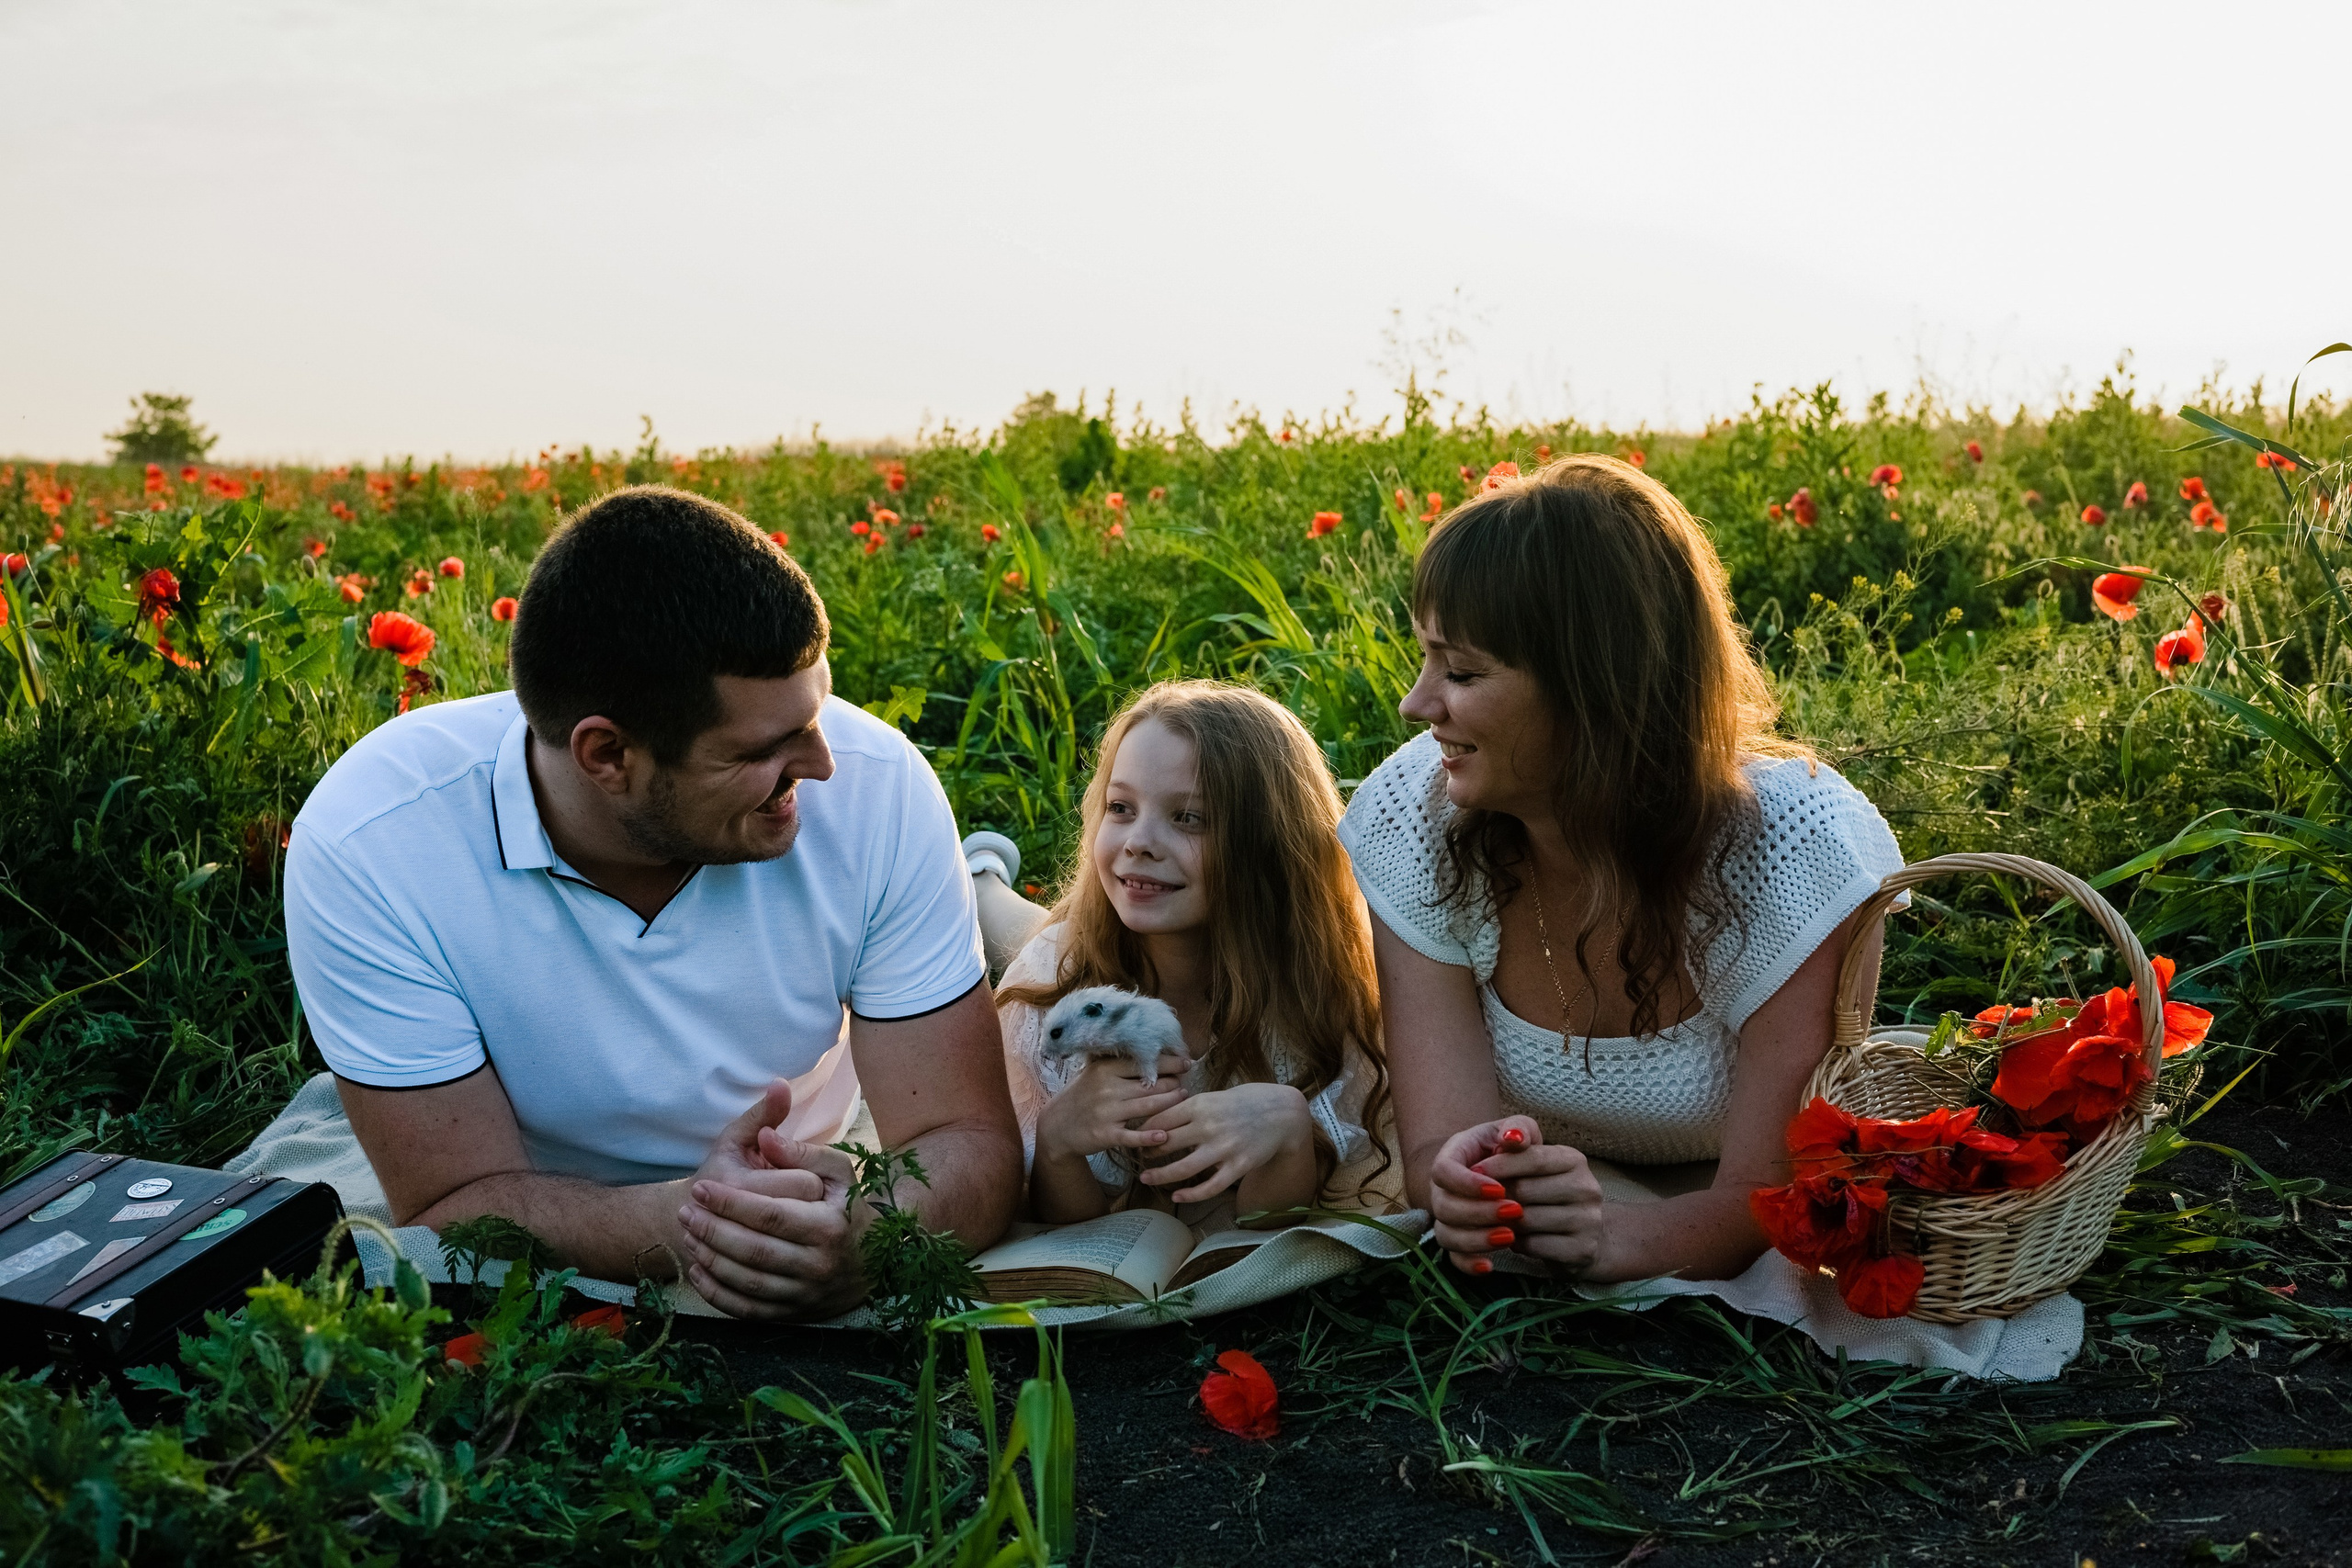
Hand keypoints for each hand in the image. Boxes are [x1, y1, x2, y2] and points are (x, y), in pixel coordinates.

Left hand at [676, 1080, 861, 1318]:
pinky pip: (747, 1309)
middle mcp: (818, 1265)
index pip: (770, 1215)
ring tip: (687, 1235)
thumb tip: (766, 1136)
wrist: (871, 1263)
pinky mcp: (792, 1314)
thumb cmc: (846, 1208)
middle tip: (685, 1212)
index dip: (731, 1202)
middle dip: (713, 1231)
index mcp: (828, 1226)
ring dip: (710, 1259)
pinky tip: (698, 1270)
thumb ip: (802, 1151)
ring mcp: (804, 1293)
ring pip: (747, 1282)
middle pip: (754, 1250)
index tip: (701, 1188)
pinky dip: (717, 1293)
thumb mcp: (838, 1173)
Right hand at [1034, 1052, 1190, 1163]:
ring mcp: (1107, 1112)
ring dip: (1170, 1103)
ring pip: (1148, 1107)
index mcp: (1105, 1070)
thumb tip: (1148, 1050)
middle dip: (1173, 1083)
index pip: (1143, 1062)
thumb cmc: (1081, 1096)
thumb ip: (1118, 1064)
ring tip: (1184, 1098)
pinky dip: (1149, 1137)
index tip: (1186, 1061)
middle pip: (1150, 1084)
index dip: (1169, 1062)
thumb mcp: (1093, 1073)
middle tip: (1186, 1082)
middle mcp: (1107, 1089)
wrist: (1056, 1127)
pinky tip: (1164, 1136)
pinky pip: (1133, 1136)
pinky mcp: (1106, 1134)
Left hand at [1135, 1081, 1311, 1204]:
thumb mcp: (1217, 1095)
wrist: (1284, 1113)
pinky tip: (1177, 1197)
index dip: (1144, 1130)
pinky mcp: (1238, 1166)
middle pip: (1166, 1143)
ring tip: (1146, 1178)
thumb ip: (1193, 1106)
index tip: (1137, 1136)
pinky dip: (1191, 1195)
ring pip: (1183, 1169)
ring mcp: (1224, 1148)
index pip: (1162, 1120)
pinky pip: (1210, 1186)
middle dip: (1148, 1152)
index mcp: (1201, 1104)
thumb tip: (1162, 1116)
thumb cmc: (1248, 1101)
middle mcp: (1209, 1126)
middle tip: (1140, 1157)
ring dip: (1160, 1175)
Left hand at [1429, 1116, 1603, 1276]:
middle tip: (1480, 1200)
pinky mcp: (1582, 1250)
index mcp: (1574, 1159)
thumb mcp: (1532, 1161)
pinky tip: (1512, 1239)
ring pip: (1526, 1220)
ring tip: (1495, 1219)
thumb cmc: (1542, 1191)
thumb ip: (1517, 1141)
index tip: (1473, 1170)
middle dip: (1497, 1196)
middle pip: (1524, 1190)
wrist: (1576, 1236)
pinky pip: (1533, 1246)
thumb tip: (1508, 1137)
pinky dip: (1516, 1243)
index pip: (1532, 1157)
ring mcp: (1589, 1220)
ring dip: (1503, 1222)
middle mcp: (1587, 1187)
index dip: (1499, 1164)